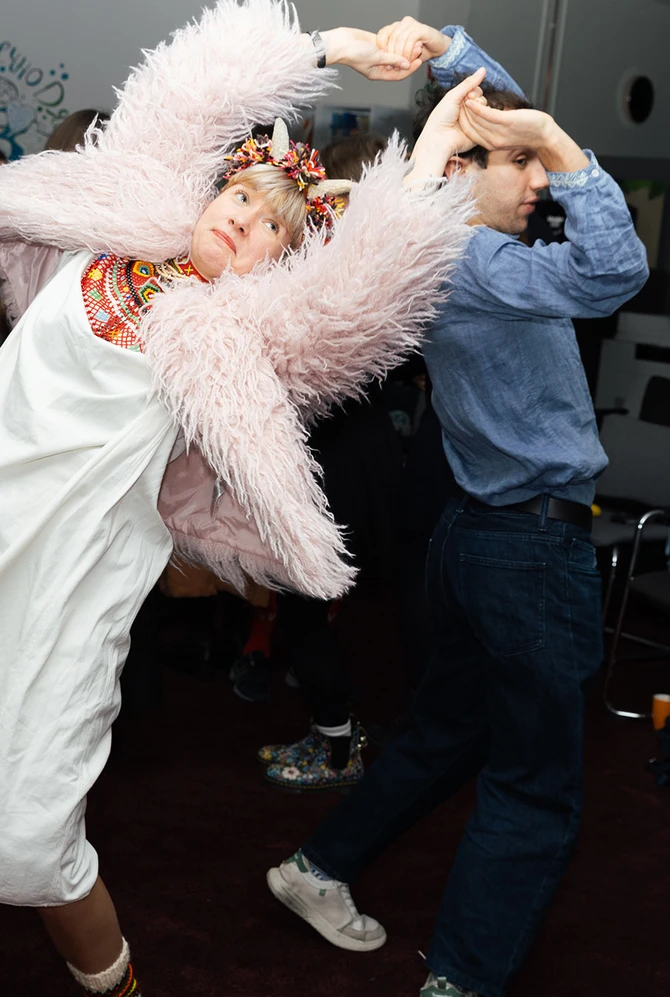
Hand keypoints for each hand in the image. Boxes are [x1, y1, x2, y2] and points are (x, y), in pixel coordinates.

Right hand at [322, 27, 421, 80]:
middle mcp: (379, 66)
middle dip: (408, 58)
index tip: (418, 61)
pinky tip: (404, 38)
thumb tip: (406, 64)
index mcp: (378, 74)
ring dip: (404, 49)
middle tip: (418, 49)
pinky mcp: (376, 45)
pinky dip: (396, 43)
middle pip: (398, 65)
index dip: (409, 69)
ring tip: (414, 42)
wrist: (341, 42)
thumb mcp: (376, 57)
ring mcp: (378, 56)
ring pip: (395, 54)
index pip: (398, 75)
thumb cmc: (354, 53)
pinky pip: (390, 45)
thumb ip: (392, 60)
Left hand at [377, 16, 449, 66]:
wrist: (438, 49)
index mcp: (397, 27)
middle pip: (391, 37)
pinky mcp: (421, 29)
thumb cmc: (421, 52)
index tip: (382, 59)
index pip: (383, 33)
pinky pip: (410, 40)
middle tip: (391, 66)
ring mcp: (412, 25)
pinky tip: (408, 61)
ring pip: (400, 39)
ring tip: (400, 65)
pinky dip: (408, 52)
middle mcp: (403, 23)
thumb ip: (394, 56)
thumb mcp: (404, 55)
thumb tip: (383, 63)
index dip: (381, 46)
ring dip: (399, 55)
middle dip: (390, 54)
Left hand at [405, 69, 487, 184]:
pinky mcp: (478, 131)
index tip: (468, 97)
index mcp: (460, 100)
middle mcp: (467, 110)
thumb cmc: (440, 118)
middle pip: (481, 99)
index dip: (474, 92)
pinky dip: (481, 120)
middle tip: (466, 107)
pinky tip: (472, 123)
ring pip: (485, 109)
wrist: (439, 139)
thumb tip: (483, 69)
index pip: (476, 90)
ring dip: (477, 111)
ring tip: (465, 117)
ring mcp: (473, 121)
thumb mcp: (453, 95)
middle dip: (476, 101)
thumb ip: (469, 83)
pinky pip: (486, 122)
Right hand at [458, 100, 552, 151]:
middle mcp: (492, 142)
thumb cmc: (527, 132)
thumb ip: (494, 129)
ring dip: (467, 108)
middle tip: (456, 102)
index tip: (457, 112)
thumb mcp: (506, 134)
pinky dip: (477, 108)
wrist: (544, 136)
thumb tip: (487, 118)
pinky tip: (471, 100)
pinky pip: (488, 115)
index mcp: (491, 145)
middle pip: (470, 128)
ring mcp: (499, 133)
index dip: (461, 123)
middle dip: (461, 115)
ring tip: (461, 97)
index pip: (470, 134)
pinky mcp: (507, 123)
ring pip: (476, 121)